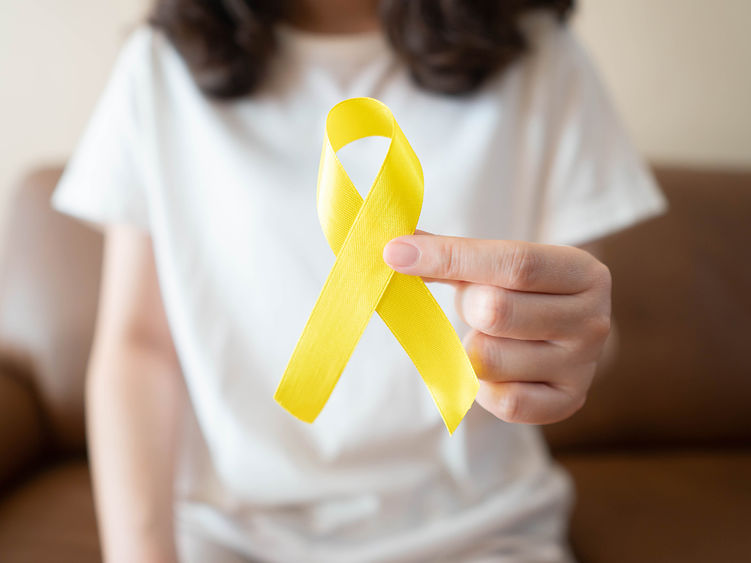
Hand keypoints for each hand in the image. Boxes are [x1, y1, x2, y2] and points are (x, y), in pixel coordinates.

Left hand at [383, 233, 611, 423]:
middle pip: (496, 311)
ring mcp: (583, 367)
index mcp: (583, 273)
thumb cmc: (524, 292)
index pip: (513, 262)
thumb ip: (453, 255)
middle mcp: (593, 320)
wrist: (566, 336)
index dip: (448, 256)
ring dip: (471, 348)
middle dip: (466, 307)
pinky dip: (482, 387)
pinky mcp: (568, 404)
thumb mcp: (501, 264)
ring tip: (490, 338)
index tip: (396, 253)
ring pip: (489, 360)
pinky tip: (494, 370)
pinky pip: (503, 402)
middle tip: (474, 306)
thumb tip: (396, 249)